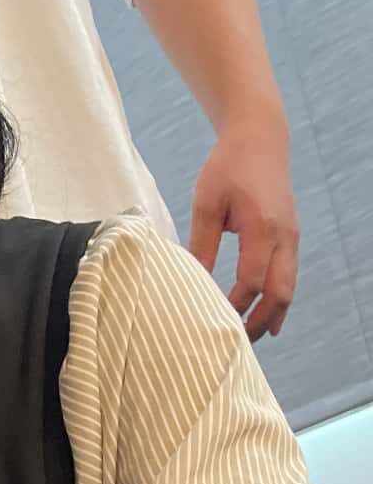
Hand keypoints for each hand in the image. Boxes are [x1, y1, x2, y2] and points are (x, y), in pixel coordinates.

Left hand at [189, 117, 299, 341]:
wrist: (260, 137)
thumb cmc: (228, 167)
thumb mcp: (206, 204)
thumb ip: (200, 245)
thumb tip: (191, 283)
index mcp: (262, 227)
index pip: (251, 281)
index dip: (234, 306)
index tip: (213, 323)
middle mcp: (284, 234)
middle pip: (279, 293)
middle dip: (260, 322)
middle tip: (238, 346)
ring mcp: (292, 236)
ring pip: (289, 288)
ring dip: (271, 315)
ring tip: (250, 339)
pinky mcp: (291, 236)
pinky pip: (289, 276)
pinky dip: (278, 299)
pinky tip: (265, 318)